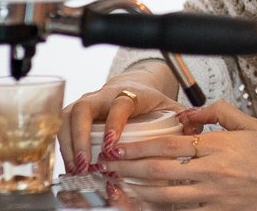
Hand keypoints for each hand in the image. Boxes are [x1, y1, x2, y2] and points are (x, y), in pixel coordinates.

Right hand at [58, 71, 183, 175]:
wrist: (131, 85)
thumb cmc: (148, 100)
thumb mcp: (167, 105)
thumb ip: (182, 117)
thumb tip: (194, 128)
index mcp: (127, 93)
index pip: (118, 105)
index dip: (114, 125)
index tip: (112, 147)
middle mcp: (102, 96)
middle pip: (83, 110)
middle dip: (81, 138)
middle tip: (86, 164)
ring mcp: (86, 103)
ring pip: (67, 117)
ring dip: (69, 145)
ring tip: (76, 170)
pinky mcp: (75, 112)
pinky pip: (62, 126)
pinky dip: (64, 147)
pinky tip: (72, 167)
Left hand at [103, 100, 256, 210]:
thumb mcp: (250, 124)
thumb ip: (217, 112)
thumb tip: (186, 113)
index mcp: (219, 147)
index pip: (169, 146)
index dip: (139, 147)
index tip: (118, 146)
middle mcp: (213, 174)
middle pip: (160, 173)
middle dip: (128, 170)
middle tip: (106, 167)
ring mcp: (214, 199)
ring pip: (166, 198)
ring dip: (137, 194)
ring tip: (116, 189)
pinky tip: (144, 207)